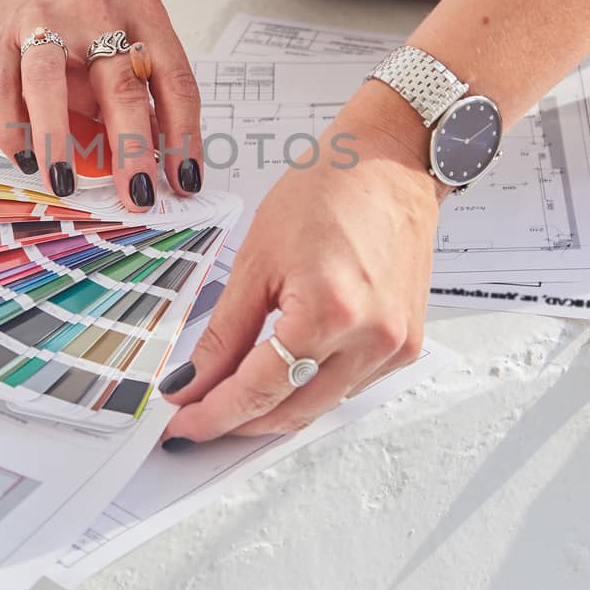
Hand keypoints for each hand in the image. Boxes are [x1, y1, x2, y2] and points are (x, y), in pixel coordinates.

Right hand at [0, 0, 203, 208]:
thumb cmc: (74, 23)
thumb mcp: (119, 43)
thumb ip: (138, 93)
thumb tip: (162, 162)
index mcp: (142, 12)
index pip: (175, 81)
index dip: (184, 137)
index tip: (184, 181)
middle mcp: (97, 10)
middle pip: (122, 86)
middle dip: (133, 150)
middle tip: (139, 197)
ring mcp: (42, 20)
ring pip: (50, 84)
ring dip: (58, 141)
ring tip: (66, 185)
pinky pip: (4, 92)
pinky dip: (14, 131)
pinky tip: (26, 162)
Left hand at [160, 84, 441, 443]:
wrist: (389, 163)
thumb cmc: (328, 190)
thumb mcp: (256, 259)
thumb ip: (224, 333)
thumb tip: (193, 382)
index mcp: (329, 311)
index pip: (259, 390)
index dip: (214, 414)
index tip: (182, 425)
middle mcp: (371, 338)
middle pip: (291, 410)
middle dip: (239, 422)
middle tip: (197, 418)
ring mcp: (395, 346)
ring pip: (320, 407)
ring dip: (273, 410)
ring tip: (230, 401)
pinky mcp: (407, 344)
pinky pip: (348, 388)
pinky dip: (310, 390)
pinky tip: (280, 379)